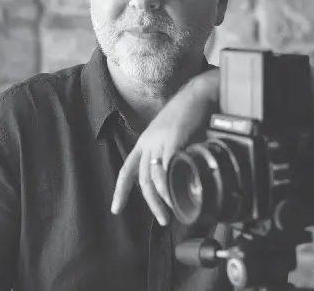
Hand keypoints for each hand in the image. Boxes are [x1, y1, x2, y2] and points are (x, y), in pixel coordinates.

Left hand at [111, 68, 219, 224]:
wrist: (197, 94)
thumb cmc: (187, 113)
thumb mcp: (171, 134)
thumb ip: (170, 153)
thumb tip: (177, 174)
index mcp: (145, 142)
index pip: (127, 169)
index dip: (121, 190)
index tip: (116, 208)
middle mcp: (148, 143)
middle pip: (141, 179)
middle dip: (149, 202)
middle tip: (161, 220)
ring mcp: (159, 141)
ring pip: (153, 177)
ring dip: (161, 199)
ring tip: (170, 212)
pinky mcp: (173, 140)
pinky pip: (167, 169)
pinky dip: (169, 185)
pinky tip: (174, 196)